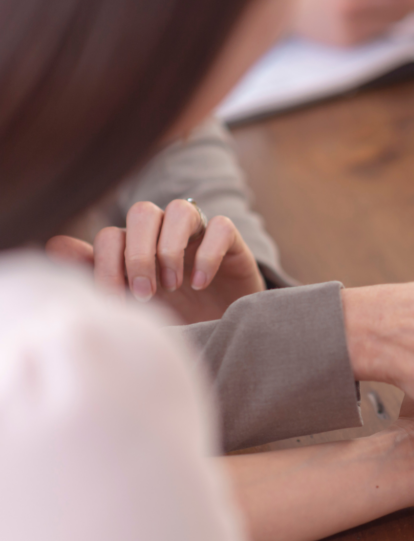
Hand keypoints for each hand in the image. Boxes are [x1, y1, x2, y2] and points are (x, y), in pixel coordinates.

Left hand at [45, 199, 264, 323]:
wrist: (224, 329)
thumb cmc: (175, 316)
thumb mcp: (133, 304)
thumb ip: (96, 273)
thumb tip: (54, 245)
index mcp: (136, 247)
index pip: (111, 236)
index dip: (108, 266)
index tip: (119, 302)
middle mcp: (164, 233)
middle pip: (142, 213)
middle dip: (138, 255)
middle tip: (145, 294)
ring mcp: (198, 235)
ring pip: (180, 210)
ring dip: (170, 249)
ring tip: (173, 285)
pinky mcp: (231, 242)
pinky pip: (220, 226)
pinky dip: (208, 253)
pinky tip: (202, 283)